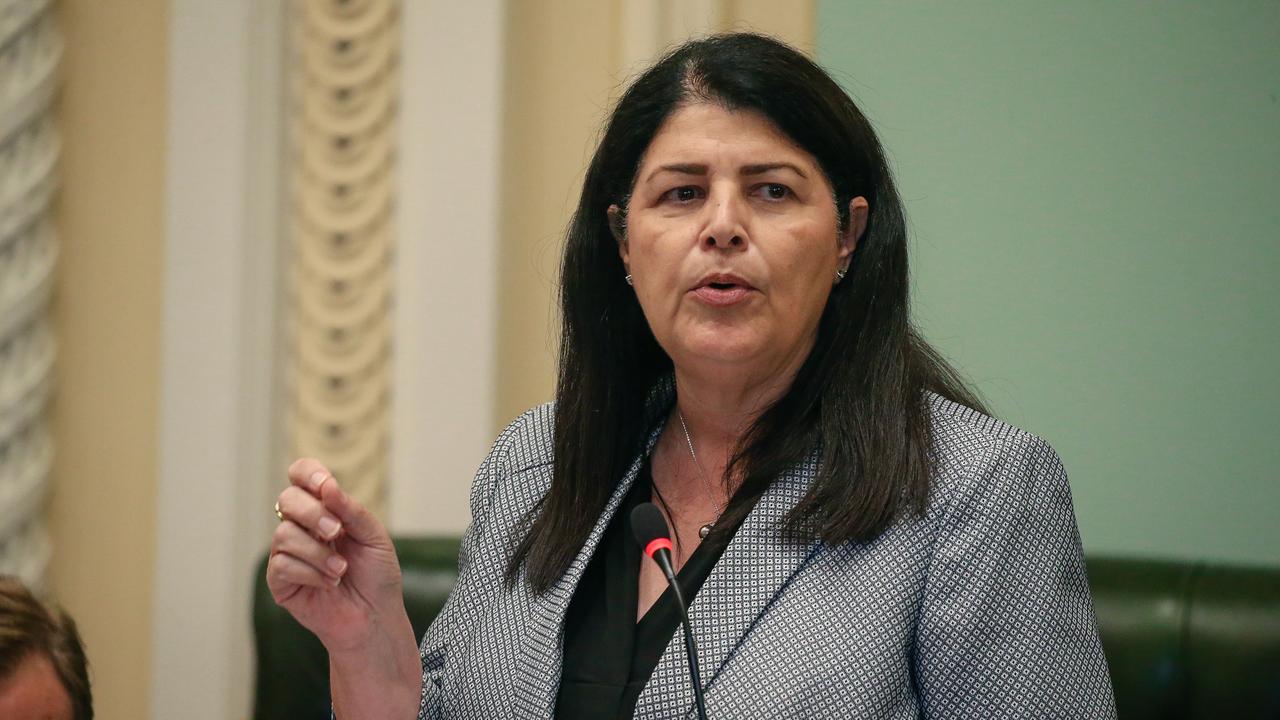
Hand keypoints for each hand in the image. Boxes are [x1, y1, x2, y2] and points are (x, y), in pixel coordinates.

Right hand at [266, 458, 406, 653]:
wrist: (376, 616)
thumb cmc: (376, 575)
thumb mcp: (374, 536)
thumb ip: (352, 510)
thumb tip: (328, 486)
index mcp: (325, 509)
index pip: (302, 476)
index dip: (308, 474)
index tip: (325, 486)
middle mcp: (302, 526)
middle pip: (287, 500)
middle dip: (313, 514)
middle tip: (336, 533)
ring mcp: (288, 553)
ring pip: (284, 534)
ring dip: (317, 552)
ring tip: (341, 570)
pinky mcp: (280, 581)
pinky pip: (281, 565)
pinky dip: (310, 573)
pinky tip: (329, 583)